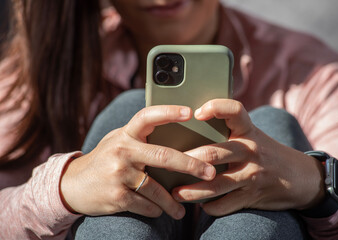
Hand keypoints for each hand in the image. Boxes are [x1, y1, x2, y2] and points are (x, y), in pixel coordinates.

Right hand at [60, 105, 215, 218]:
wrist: (71, 185)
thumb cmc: (103, 159)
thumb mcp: (117, 141)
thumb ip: (139, 137)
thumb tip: (173, 133)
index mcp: (125, 134)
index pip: (147, 116)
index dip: (168, 112)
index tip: (190, 111)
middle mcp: (122, 151)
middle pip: (163, 156)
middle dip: (191, 165)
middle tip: (211, 172)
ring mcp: (119, 174)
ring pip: (156, 188)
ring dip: (173, 202)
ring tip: (184, 209)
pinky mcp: (116, 196)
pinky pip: (146, 205)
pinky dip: (156, 210)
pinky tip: (161, 212)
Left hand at [171, 99, 324, 215]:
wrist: (299, 177)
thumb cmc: (265, 152)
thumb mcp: (252, 136)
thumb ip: (230, 132)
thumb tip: (191, 129)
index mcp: (248, 130)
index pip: (234, 110)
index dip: (216, 108)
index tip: (197, 113)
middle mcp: (251, 150)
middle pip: (214, 153)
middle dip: (187, 161)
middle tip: (168, 164)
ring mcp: (252, 174)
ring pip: (215, 184)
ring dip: (191, 191)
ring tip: (176, 193)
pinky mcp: (252, 195)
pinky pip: (225, 205)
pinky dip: (210, 207)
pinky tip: (201, 205)